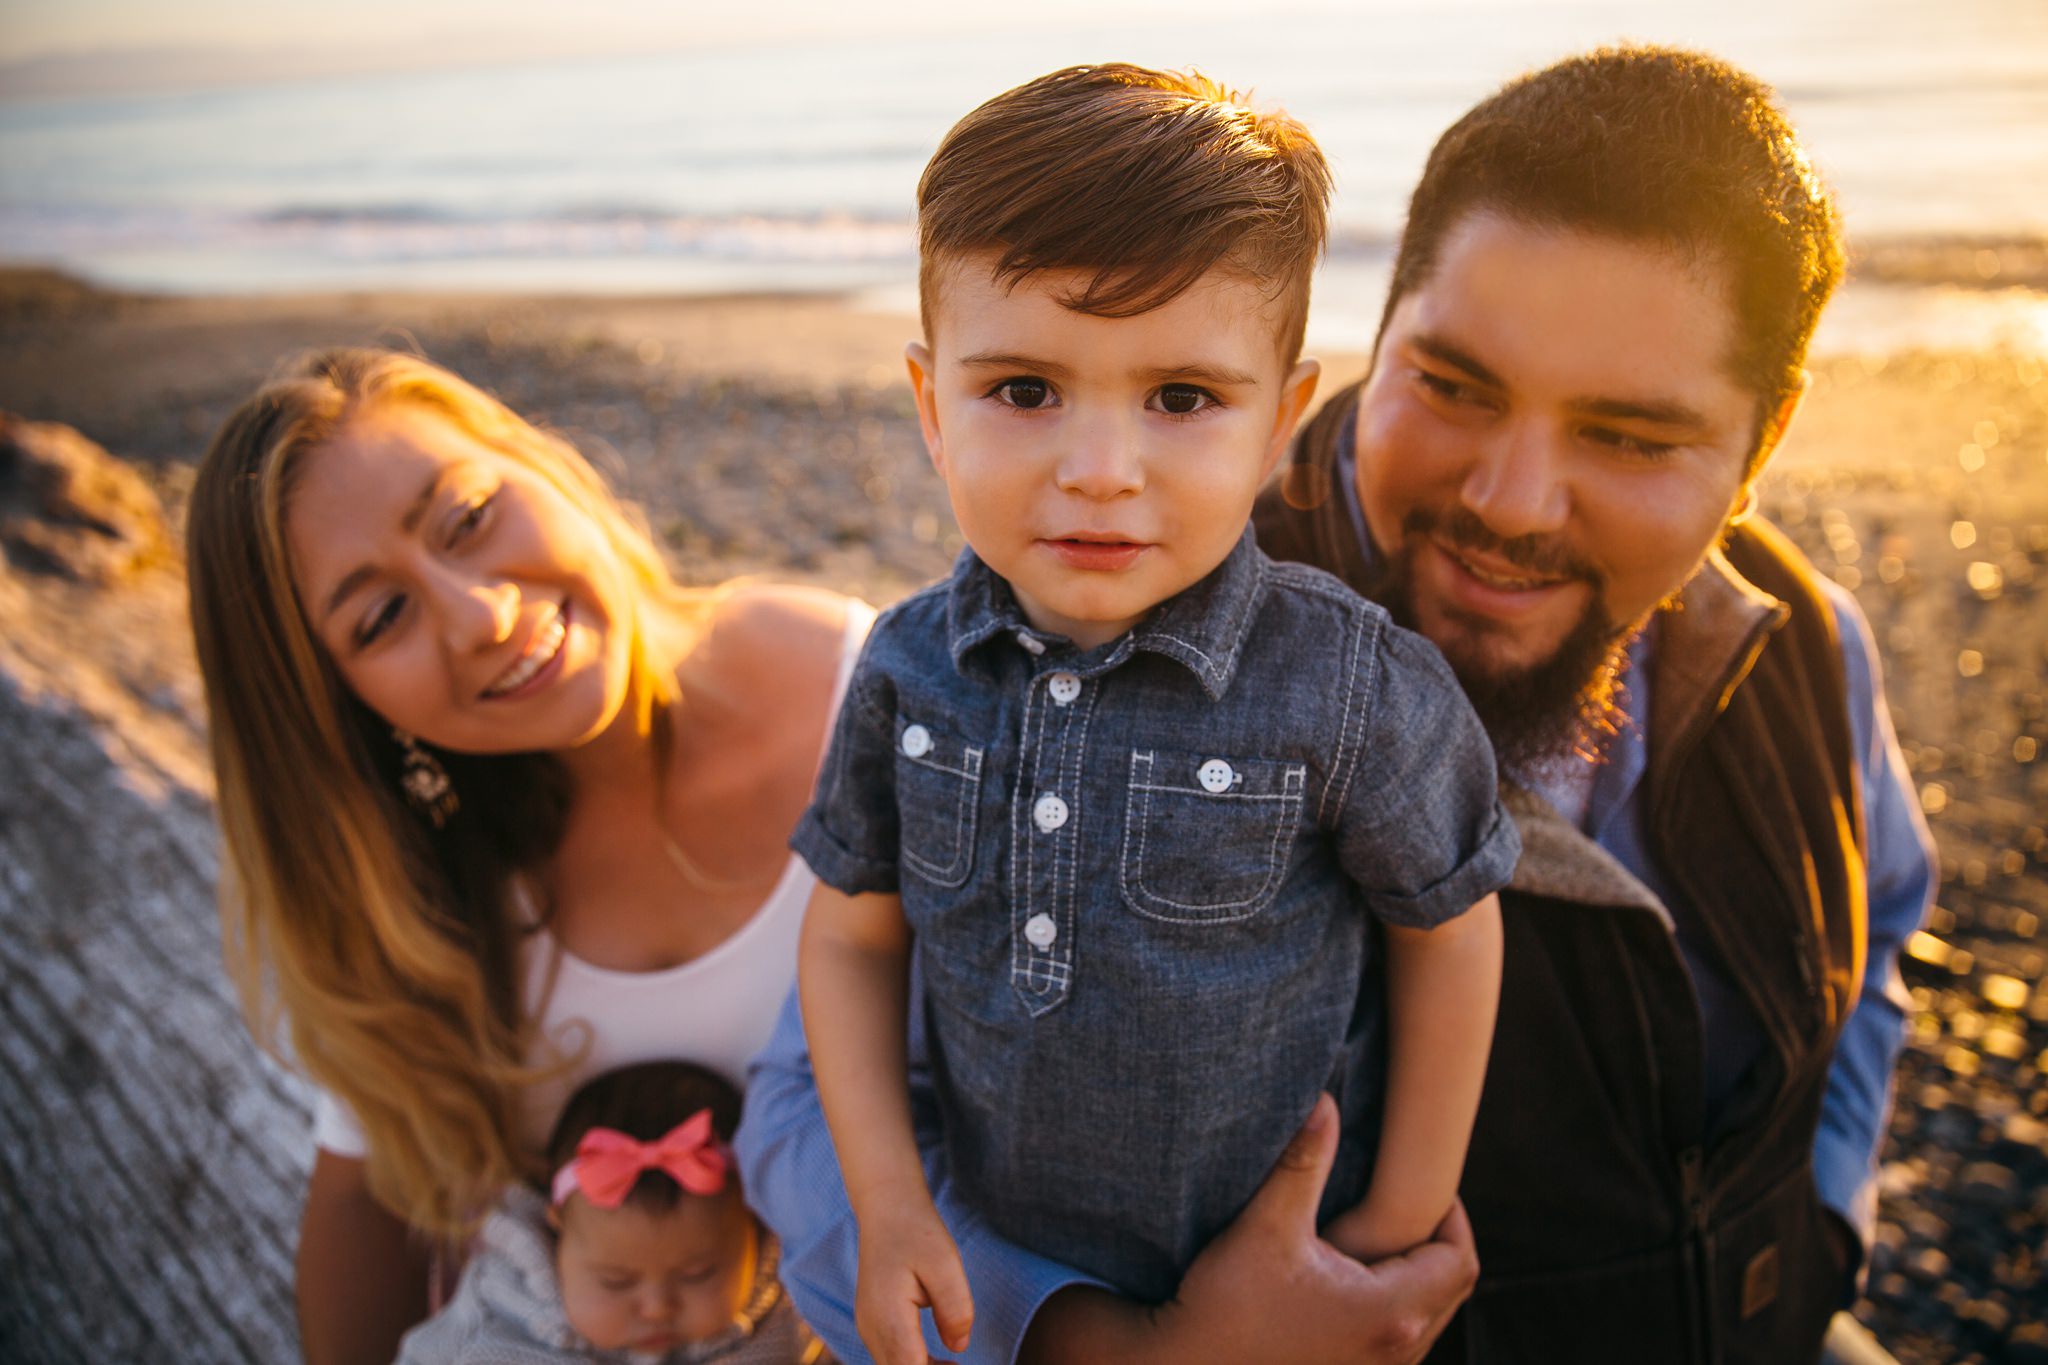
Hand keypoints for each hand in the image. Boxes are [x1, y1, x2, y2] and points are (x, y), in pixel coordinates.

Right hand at [855, 1199, 974, 1364]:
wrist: (887, 1208)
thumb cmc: (916, 1231)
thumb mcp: (946, 1264)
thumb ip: (955, 1308)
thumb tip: (959, 1347)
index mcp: (888, 1317)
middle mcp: (871, 1328)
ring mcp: (868, 1326)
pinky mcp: (872, 1322)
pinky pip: (891, 1356)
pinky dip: (914, 1363)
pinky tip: (942, 1362)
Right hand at [1021, 1093, 1477, 1364]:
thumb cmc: (1227, 1304)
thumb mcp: (1267, 1225)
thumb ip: (1303, 1162)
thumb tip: (1325, 1103)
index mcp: (1388, 1313)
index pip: (1459, 1260)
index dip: (1453, 1215)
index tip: (1423, 1183)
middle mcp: (1395, 1350)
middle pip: (1454, 1289)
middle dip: (1437, 1241)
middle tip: (1408, 1201)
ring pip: (1431, 1316)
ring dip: (1419, 1274)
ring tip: (1384, 1234)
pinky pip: (1405, 1336)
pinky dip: (1399, 1301)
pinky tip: (1359, 1275)